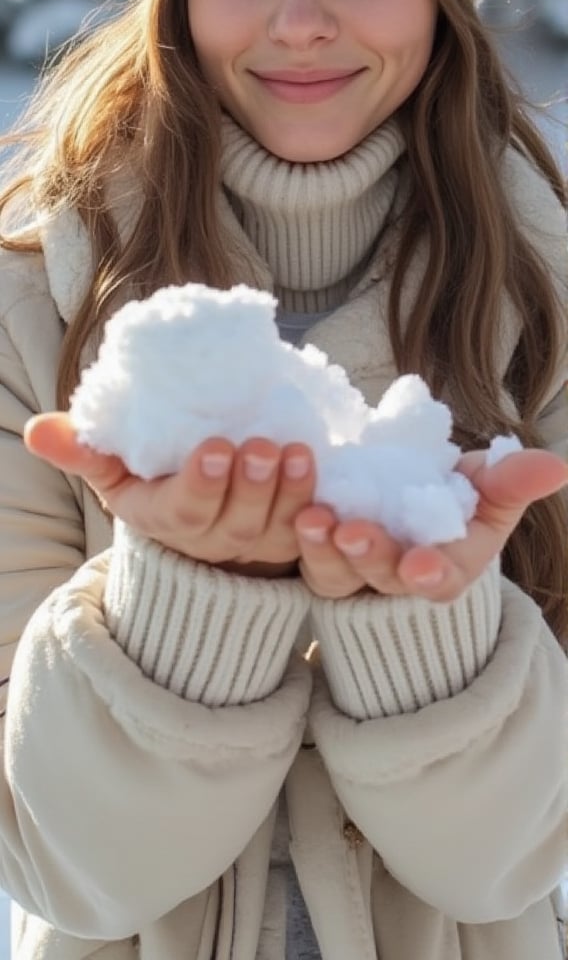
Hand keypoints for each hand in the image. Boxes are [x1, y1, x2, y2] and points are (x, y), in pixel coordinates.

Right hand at [24, 413, 317, 576]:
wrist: (201, 520)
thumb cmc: (153, 480)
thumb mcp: (115, 470)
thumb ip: (84, 450)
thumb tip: (38, 430)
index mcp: (166, 519)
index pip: (183, 510)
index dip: (202, 484)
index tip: (217, 447)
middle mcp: (214, 539)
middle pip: (236, 521)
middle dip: (251, 485)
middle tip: (263, 446)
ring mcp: (258, 541)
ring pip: (279, 526)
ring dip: (293, 490)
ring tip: (300, 451)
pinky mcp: (294, 535)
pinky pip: (313, 531)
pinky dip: (324, 509)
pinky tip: (331, 476)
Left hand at [294, 447, 567, 601]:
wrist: (411, 497)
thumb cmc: (461, 497)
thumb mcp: (493, 486)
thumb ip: (516, 479)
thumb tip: (558, 465)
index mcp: (449, 567)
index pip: (442, 580)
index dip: (431, 574)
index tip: (419, 565)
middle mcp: (400, 577)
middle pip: (384, 577)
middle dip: (370, 556)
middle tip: (353, 531)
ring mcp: (358, 571)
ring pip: (338, 573)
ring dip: (324, 548)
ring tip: (313, 518)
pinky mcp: (322, 556)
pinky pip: (306, 555)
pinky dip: (299, 536)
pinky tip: (292, 508)